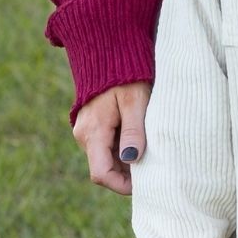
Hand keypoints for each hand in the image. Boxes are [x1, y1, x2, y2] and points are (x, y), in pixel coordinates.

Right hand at [70, 80, 151, 194]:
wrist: (108, 53)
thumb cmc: (125, 76)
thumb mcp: (135, 102)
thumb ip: (134, 131)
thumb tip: (133, 160)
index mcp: (93, 132)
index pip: (101, 173)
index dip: (121, 184)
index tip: (143, 184)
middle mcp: (84, 135)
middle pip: (104, 168)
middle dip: (127, 172)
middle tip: (152, 165)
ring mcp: (86, 131)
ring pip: (106, 158)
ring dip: (126, 160)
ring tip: (148, 147)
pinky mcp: (92, 126)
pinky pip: (106, 146)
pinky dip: (122, 148)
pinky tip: (139, 137)